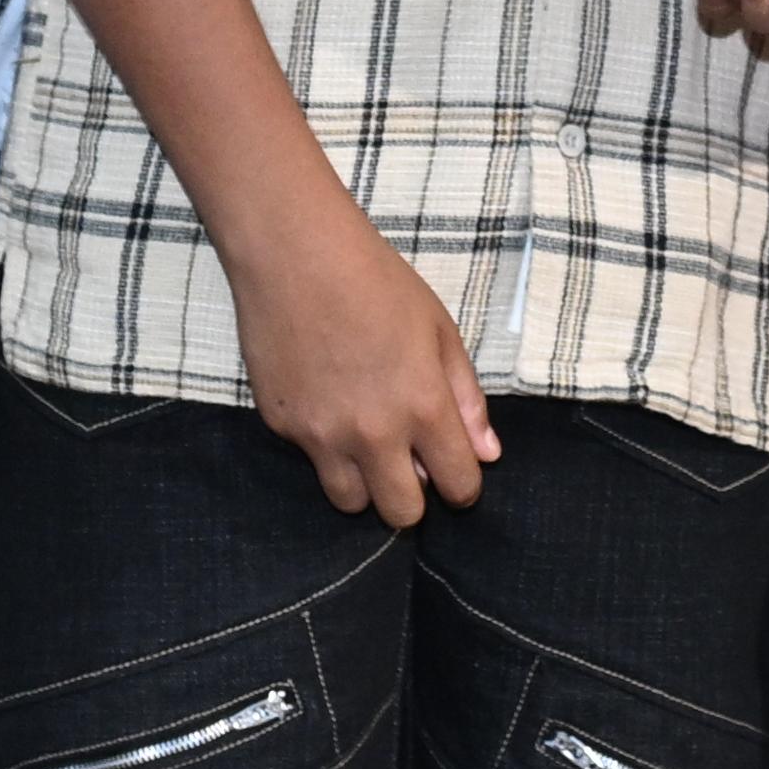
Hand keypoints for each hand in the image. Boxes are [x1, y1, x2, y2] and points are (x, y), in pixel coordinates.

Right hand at [223, 223, 502, 525]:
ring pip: (351, 503)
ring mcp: (321, 435)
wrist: (295, 255)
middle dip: (414, 497)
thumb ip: (466, 398)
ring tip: (366, 442)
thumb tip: (487, 454)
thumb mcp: (439, 331)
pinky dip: (325, 446)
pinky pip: (312, 461)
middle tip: (410, 463)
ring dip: (366, 482)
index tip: (456, 472)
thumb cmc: (377, 282)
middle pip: (403, 513)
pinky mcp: (282, 427)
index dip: (464, 485)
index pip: (458, 486)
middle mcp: (373, 433)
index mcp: (423, 406)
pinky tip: (327, 400)